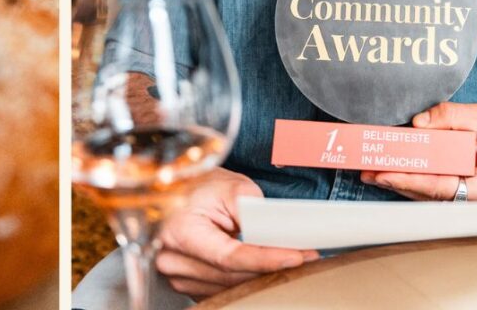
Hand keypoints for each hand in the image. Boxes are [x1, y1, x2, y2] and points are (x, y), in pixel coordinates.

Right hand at [155, 167, 317, 297]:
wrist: (181, 191)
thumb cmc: (202, 186)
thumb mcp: (231, 187)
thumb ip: (252, 212)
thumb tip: (275, 238)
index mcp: (179, 230)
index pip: (228, 256)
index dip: (264, 259)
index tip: (294, 257)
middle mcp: (172, 258)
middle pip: (232, 276)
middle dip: (270, 267)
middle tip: (304, 256)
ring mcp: (177, 275)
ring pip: (229, 287)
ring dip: (260, 276)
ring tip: (288, 259)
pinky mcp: (186, 283)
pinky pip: (222, 289)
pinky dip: (245, 279)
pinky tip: (263, 268)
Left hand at [361, 102, 476, 201]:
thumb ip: (450, 115)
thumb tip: (417, 123)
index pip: (440, 188)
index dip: (410, 181)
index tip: (385, 174)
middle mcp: (474, 201)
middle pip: (427, 194)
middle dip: (396, 182)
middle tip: (368, 172)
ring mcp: (466, 199)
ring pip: (426, 193)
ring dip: (398, 182)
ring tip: (370, 171)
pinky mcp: (458, 191)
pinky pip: (430, 187)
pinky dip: (410, 178)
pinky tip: (390, 170)